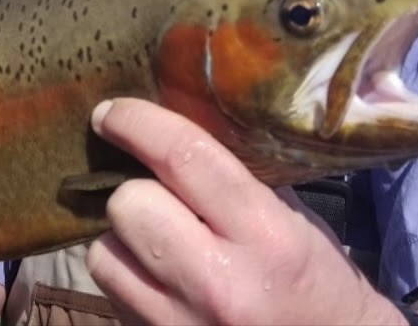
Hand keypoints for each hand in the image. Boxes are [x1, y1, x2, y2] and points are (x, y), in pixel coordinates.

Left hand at [84, 98, 406, 325]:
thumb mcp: (293, 219)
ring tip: (154, 239)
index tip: (112, 112)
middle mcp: (218, 282)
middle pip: (129, 204)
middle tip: (154, 193)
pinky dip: (124, 275)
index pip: (183, 157)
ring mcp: (179, 323)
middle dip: (134, 189)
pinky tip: (155, 275)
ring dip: (120, 238)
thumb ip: (237, 175)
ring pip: (103, 254)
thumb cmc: (314, 281)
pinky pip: (110, 294)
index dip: (137, 123)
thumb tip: (171, 128)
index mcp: (264, 236)